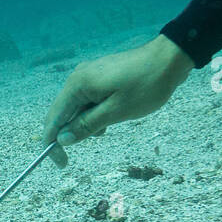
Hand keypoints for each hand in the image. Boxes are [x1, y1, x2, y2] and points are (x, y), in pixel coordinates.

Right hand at [40, 35, 194, 165]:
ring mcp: (88, 76)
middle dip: (70, 133)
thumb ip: (87, 126)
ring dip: (86, 123)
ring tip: (109, 126)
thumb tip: (62, 139)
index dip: (52, 143)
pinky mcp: (100, 77)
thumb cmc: (146, 85)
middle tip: (83, 149)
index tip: (61, 163)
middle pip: (62, 113)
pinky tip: (111, 115)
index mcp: (77, 85)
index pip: (54, 119)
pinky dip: (95, 113)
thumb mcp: (116, 111)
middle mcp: (78, 78)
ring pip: (77, 108)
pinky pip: (88, 100)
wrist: (170, 58)